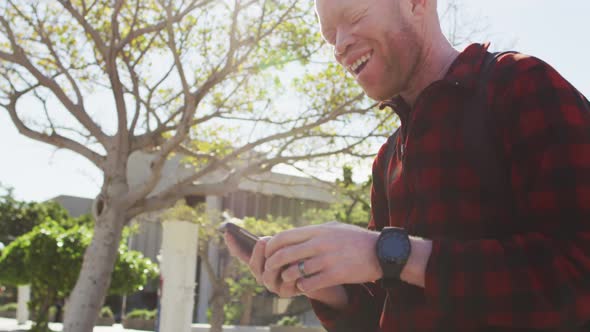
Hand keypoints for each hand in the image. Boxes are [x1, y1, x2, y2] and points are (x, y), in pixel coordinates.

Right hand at [224, 232, 300, 297]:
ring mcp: (272, 285)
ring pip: (266, 277)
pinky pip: (284, 282)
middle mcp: (262, 275)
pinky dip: (289, 273)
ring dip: (273, 264)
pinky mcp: (285, 292)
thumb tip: (265, 241)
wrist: (311, 274)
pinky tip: (294, 263)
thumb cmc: (295, 255)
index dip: (234, 245)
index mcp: (258, 263)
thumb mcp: (285, 246)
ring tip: (280, 252)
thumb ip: (274, 245)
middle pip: (253, 266)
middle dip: (258, 253)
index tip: (227, 233)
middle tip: (263, 240)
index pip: (242, 254)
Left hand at [263, 222, 381, 293]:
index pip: (283, 237)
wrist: (381, 252)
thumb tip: (294, 235)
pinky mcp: (335, 275)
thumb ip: (314, 231)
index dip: (271, 247)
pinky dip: (302, 287)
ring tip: (289, 279)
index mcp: (317, 230)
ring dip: (287, 277)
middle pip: (284, 254)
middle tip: (271, 270)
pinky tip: (303, 286)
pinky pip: (309, 284)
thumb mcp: (334, 228)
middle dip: (272, 264)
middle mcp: (319, 243)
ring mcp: (327, 260)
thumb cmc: (356, 240)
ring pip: (294, 271)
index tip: (268, 254)